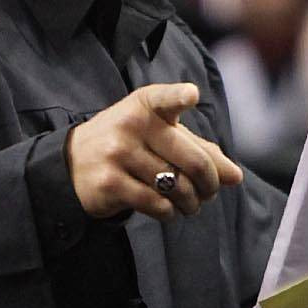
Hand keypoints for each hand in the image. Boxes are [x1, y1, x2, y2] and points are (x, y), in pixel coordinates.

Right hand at [66, 82, 244, 221]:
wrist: (71, 163)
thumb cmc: (128, 144)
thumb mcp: (158, 135)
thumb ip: (197, 150)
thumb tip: (235, 177)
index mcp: (145, 105)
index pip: (165, 98)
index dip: (179, 96)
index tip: (191, 95)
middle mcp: (130, 125)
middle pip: (191, 159)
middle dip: (210, 183)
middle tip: (210, 192)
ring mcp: (117, 154)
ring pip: (176, 186)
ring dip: (190, 202)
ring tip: (190, 204)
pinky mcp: (110, 183)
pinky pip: (156, 204)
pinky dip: (170, 212)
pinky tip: (168, 210)